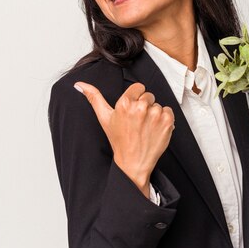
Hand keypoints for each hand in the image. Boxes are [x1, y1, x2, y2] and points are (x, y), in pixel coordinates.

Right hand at [74, 81, 174, 197]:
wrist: (133, 162)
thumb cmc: (119, 140)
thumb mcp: (104, 118)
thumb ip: (93, 98)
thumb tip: (79, 84)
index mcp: (125, 103)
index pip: (138, 87)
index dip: (136, 98)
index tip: (133, 110)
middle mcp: (140, 107)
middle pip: (149, 95)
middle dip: (145, 106)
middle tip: (138, 122)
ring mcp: (155, 114)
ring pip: (158, 104)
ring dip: (154, 114)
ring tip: (146, 127)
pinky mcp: (167, 122)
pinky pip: (169, 111)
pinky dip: (165, 119)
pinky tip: (155, 129)